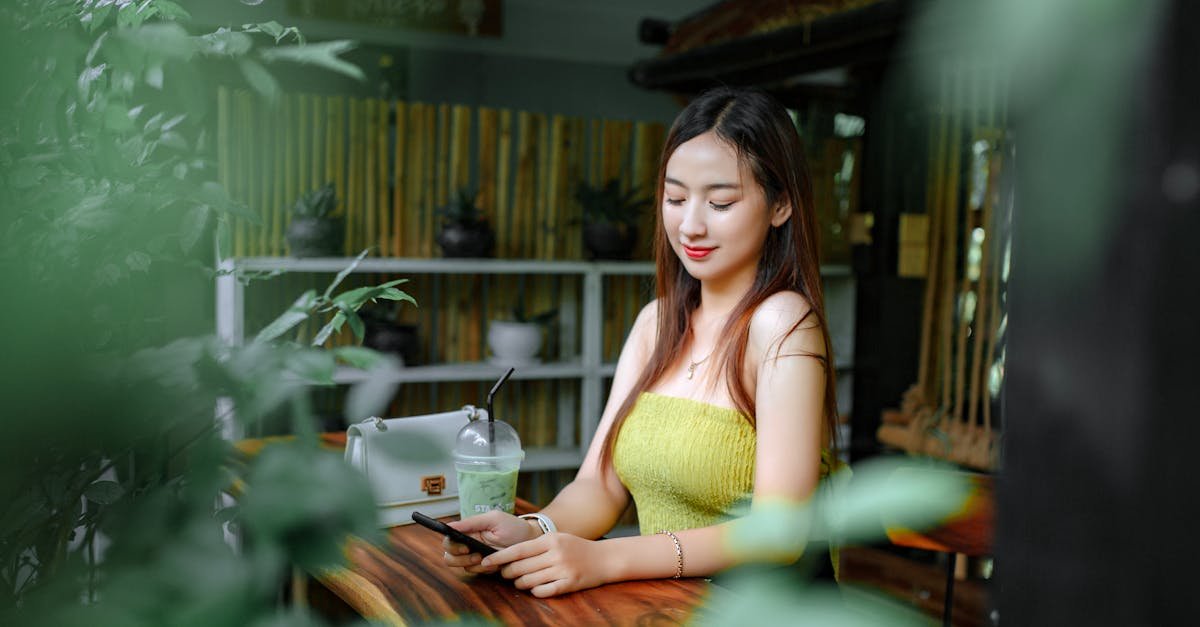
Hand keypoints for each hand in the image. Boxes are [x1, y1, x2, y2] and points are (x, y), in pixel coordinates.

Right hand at [441, 510, 538, 573]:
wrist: (530, 541)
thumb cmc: (512, 527)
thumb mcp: (493, 519)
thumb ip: (471, 522)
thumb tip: (449, 525)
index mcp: (468, 531)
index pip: (448, 540)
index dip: (452, 545)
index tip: (465, 547)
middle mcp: (468, 545)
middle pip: (449, 556)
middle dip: (461, 558)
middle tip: (478, 556)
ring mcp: (475, 557)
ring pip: (461, 566)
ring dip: (474, 565)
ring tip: (488, 560)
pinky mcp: (484, 568)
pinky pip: (475, 572)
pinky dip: (484, 570)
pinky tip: (496, 564)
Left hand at [481, 532, 609, 597]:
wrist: (605, 559)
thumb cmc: (577, 547)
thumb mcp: (557, 538)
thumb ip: (536, 545)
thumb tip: (510, 556)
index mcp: (550, 540)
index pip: (518, 550)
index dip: (499, 557)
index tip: (485, 561)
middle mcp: (555, 554)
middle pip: (520, 567)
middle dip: (507, 573)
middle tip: (505, 574)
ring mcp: (563, 570)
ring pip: (529, 581)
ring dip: (519, 584)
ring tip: (519, 582)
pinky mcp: (569, 584)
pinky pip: (542, 591)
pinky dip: (534, 591)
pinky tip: (535, 588)